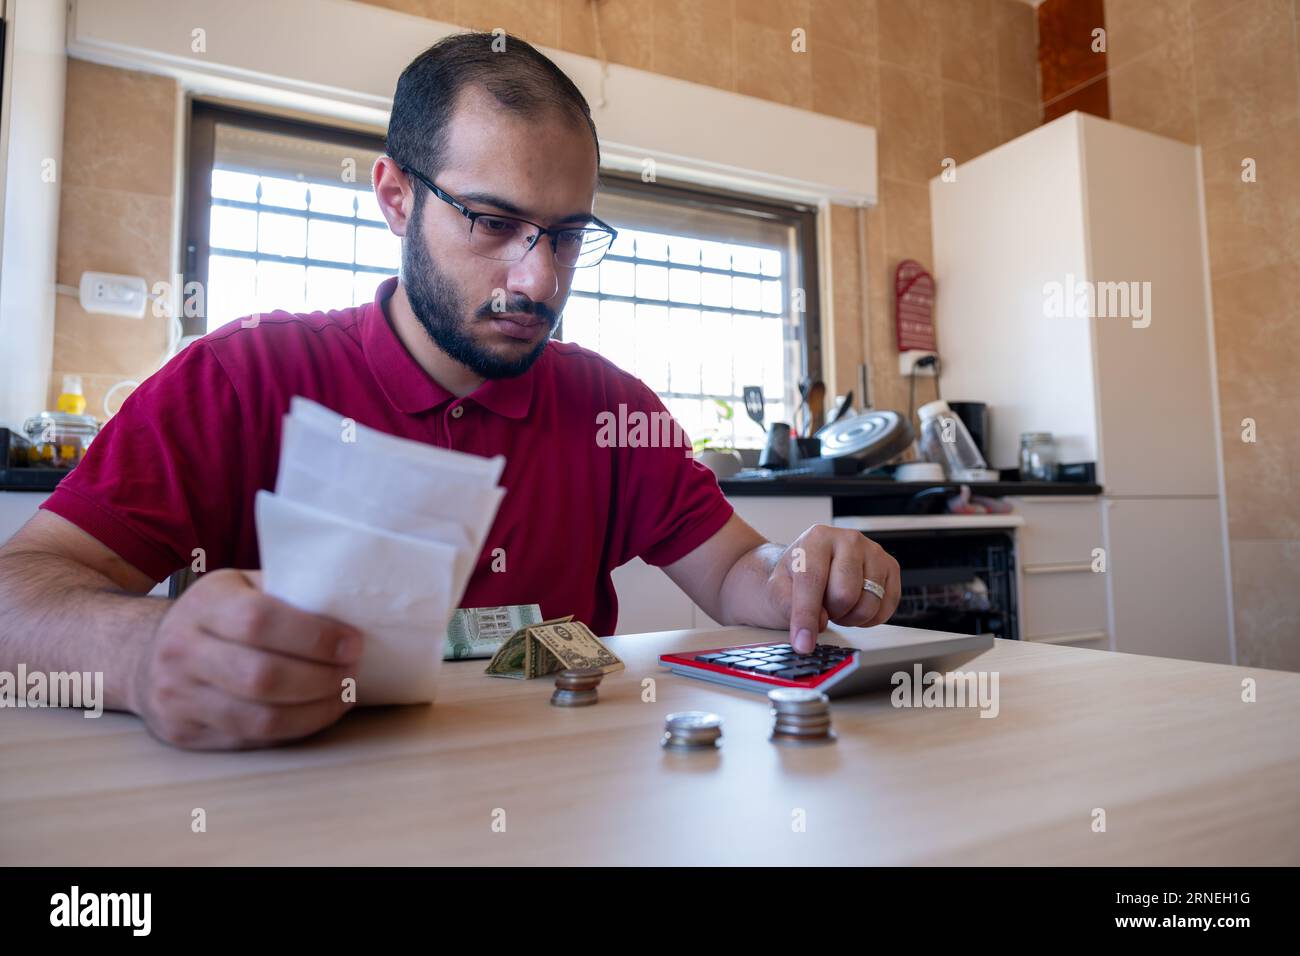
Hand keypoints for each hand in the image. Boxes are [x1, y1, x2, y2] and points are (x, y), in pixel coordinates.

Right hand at [129, 569, 362, 749]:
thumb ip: (283, 591)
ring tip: (343, 695)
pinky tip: (317, 713)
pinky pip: (251, 740)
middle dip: (320, 679)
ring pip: (258, 719)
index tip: (352, 643)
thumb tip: (349, 603)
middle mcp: (182, 651)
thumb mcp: (239, 586)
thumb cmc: (214, 616)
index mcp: (203, 605)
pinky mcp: (184, 733)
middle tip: (352, 672)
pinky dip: (294, 729)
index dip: (314, 637)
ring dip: (314, 711)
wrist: (143, 654)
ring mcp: (178, 697)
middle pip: (262, 677)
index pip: (260, 622)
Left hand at [765, 525, 900, 652]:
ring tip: (838, 604)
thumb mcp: (778, 588)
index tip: (803, 643)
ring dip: (850, 616)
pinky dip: (868, 618)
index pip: (812, 581)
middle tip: (823, 606)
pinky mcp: (891, 568)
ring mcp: (874, 552)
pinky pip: (886, 608)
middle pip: (845, 595)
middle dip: (831, 612)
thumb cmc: (795, 576)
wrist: (811, 565)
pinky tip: (854, 606)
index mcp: (817, 538)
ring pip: (868, 605)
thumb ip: (790, 606)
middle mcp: (849, 540)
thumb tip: (819, 622)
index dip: (806, 616)